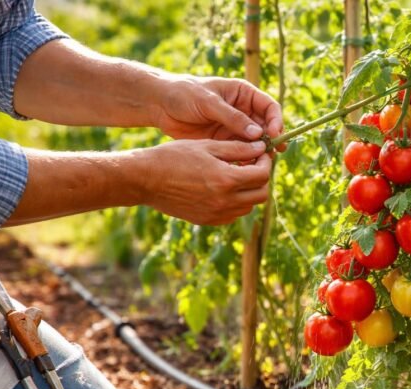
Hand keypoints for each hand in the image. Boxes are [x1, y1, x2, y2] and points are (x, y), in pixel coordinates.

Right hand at [136, 139, 271, 225]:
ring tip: (237, 175)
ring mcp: (216, 214)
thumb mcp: (207, 146)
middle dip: (261, 178)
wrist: (144, 180)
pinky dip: (236, 202)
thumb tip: (261, 147)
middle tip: (253, 165)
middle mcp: (225, 201)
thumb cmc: (173, 157)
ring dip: (249, 191)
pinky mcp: (208, 221)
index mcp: (226, 180)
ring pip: (249, 206)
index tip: (261, 153)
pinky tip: (224, 188)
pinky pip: (233, 214)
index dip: (265, 162)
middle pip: (261, 194)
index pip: (262, 175)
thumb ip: (237, 149)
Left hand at [153, 76, 285, 149]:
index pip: (269, 107)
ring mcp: (235, 128)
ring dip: (261, 152)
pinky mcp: (226, 142)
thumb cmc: (183, 94)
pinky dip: (247, 160)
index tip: (273, 134)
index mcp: (243, 94)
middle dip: (271, 140)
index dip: (276, 120)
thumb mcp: (208, 102)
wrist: (160, 105)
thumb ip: (232, 117)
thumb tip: (258, 133)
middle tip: (272, 153)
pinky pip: (242, 152)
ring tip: (261, 162)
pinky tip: (246, 168)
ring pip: (256, 142)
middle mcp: (244, 111)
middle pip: (267, 127)